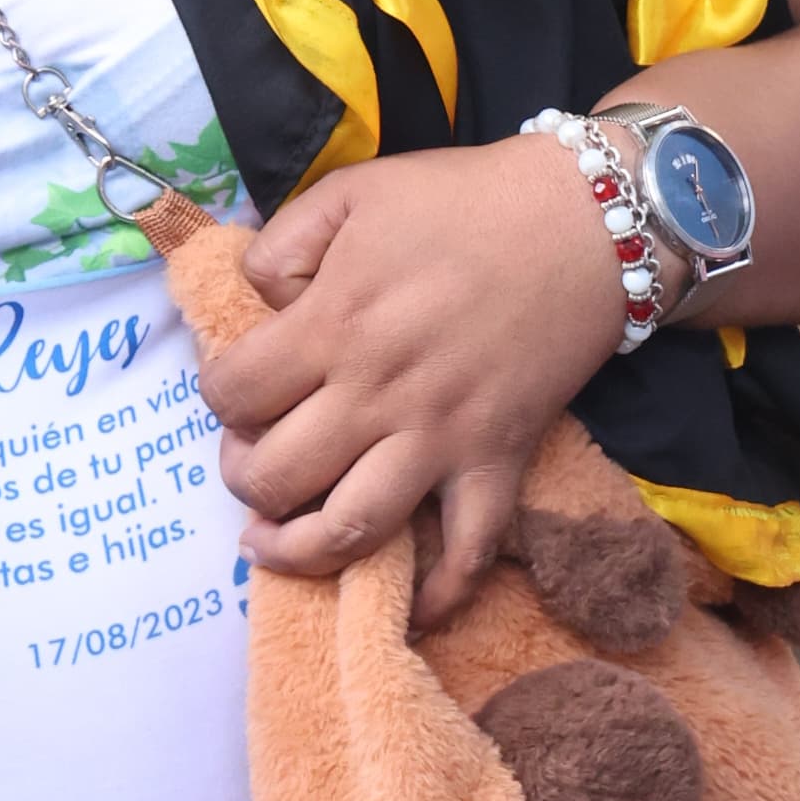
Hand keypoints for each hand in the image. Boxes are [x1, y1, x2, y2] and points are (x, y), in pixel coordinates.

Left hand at [197, 139, 627, 629]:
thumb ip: (281, 247)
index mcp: (332, 324)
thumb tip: (257, 305)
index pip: (234, 394)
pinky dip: (437, 595)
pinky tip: (404, 607)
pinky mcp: (499, 464)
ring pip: (352, 530)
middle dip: (244, 479)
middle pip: (278, 476)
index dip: (217, 398)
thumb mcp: (348, 193)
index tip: (231, 390)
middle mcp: (378, 394)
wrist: (582, 222)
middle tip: (249, 462)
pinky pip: (468, 553)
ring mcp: (441, 440)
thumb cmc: (458, 202)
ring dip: (298, 552)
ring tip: (272, 544)